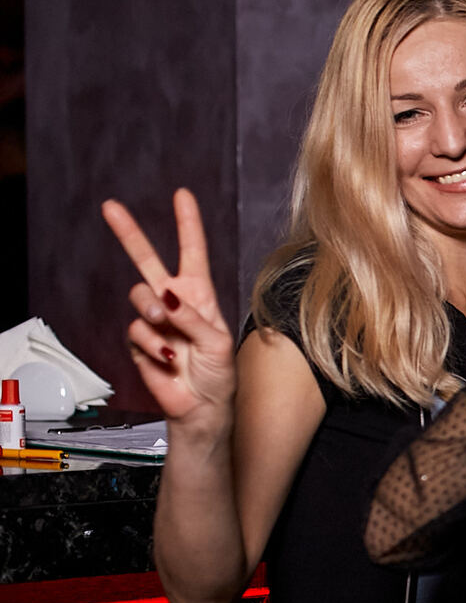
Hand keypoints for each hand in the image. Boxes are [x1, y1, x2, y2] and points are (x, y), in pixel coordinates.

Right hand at [101, 189, 235, 429]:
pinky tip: (168, 357)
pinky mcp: (139, 340)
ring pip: (139, 295)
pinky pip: (138, 330)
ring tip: (169, 331)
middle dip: (128, 232)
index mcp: (199, 294)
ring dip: (153, 312)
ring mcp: (154, 320)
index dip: (187, 223)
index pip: (192, 252)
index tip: (181, 195)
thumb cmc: (218, 374)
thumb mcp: (217, 342)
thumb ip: (193, 318)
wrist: (201, 407)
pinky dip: (153, 344)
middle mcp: (175, 301)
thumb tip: (166, 299)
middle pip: (146, 260)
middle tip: (110, 207)